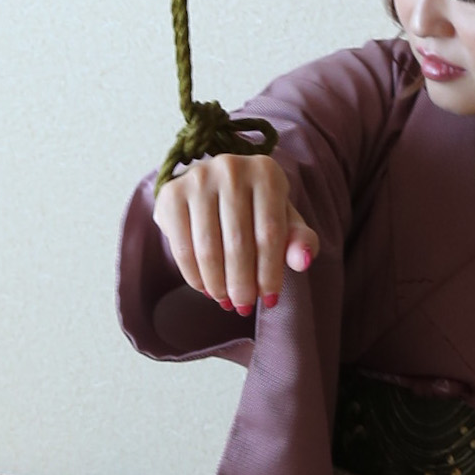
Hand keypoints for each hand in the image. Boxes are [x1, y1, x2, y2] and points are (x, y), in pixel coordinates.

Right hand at [154, 152, 320, 314]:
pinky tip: (205, 288)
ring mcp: (197, 178)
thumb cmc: (257, 209)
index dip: (270, 272)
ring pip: (208, 247)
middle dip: (242, 283)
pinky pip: (182, 247)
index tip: (270, 299)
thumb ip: (300, 240)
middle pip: (238, 242)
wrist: (214, 187)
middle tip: (243, 306)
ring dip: (217, 284)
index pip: (270, 232)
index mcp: (266, 171)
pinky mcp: (170, 194)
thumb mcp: (284, 221)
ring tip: (225, 300)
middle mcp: (231, 167)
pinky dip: (194, 276)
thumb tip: (303, 261)